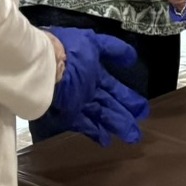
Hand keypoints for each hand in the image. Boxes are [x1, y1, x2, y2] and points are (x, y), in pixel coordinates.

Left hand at [39, 28, 148, 145]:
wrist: (44, 64)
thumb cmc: (69, 52)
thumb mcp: (94, 44)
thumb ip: (113, 49)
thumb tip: (132, 58)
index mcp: (93, 72)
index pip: (113, 88)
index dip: (128, 98)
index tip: (141, 108)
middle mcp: (87, 89)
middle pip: (110, 105)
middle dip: (126, 115)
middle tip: (139, 128)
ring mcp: (78, 103)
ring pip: (101, 116)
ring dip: (116, 126)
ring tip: (132, 137)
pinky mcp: (68, 114)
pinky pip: (84, 124)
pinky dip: (95, 132)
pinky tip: (107, 140)